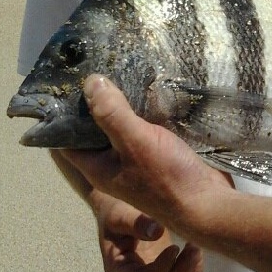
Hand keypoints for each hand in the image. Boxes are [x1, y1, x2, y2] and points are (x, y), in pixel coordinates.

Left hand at [62, 75, 233, 262]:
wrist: (208, 203)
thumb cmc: (167, 178)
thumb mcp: (134, 141)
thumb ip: (110, 113)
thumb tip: (90, 81)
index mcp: (96, 166)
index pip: (67, 138)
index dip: (63, 113)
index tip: (68, 82)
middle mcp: (112, 163)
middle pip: (95, 129)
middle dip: (96, 102)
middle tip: (99, 67)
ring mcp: (137, 160)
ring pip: (122, 127)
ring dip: (123, 104)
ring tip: (123, 70)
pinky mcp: (159, 154)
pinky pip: (145, 128)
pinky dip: (145, 111)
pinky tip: (152, 90)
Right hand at [94, 193, 202, 271]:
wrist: (120, 211)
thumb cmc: (115, 212)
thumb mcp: (119, 215)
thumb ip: (135, 223)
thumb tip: (157, 232)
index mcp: (118, 269)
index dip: (161, 267)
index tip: (174, 247)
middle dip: (180, 269)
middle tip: (194, 246)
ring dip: (188, 268)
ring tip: (196, 245)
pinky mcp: (164, 271)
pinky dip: (192, 270)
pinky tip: (196, 250)